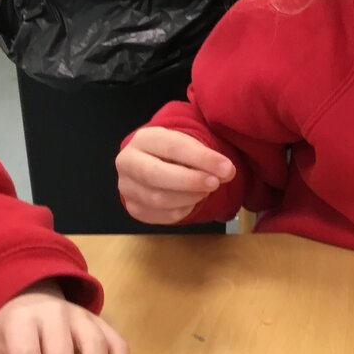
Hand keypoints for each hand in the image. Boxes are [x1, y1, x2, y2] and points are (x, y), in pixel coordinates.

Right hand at [116, 127, 235, 223]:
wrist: (155, 162)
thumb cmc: (176, 153)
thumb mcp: (190, 145)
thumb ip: (207, 156)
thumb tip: (226, 172)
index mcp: (144, 138)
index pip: (173, 147)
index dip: (202, 159)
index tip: (226, 168)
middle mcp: (128, 162)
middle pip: (155, 175)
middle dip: (190, 181)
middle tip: (215, 183)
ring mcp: (127, 187)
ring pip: (157, 199)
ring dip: (188, 197)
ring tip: (206, 191)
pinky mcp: (134, 208)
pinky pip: (159, 215)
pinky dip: (181, 210)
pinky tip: (192, 201)